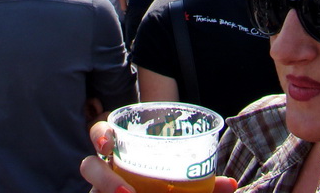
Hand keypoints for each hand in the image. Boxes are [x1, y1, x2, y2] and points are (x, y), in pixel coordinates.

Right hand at [79, 122, 237, 192]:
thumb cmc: (167, 187)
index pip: (102, 133)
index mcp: (125, 152)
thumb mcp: (185, 183)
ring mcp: (101, 189)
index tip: (109, 143)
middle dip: (100, 174)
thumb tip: (231, 184)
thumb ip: (204, 185)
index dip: (101, 134)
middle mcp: (108, 170)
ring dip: (105, 190)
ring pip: (91, 186)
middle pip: (89, 165)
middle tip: (125, 191)